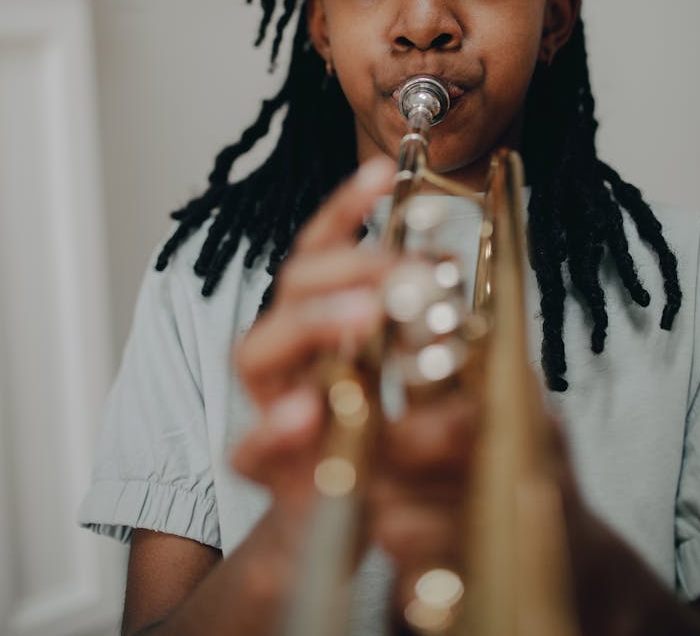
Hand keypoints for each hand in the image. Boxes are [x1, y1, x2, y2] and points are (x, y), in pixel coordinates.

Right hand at [232, 157, 394, 510]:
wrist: (332, 527)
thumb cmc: (369, 441)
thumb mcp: (402, 377)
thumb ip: (415, 327)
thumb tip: (449, 265)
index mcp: (314, 325)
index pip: (321, 252)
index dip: (346, 209)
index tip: (384, 172)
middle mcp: (284, 357)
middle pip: (292, 288)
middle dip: (343, 266)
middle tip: (405, 268)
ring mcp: (267, 408)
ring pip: (256, 350)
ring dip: (312, 324)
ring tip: (367, 316)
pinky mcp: (264, 473)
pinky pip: (250, 449)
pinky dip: (274, 430)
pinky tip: (309, 412)